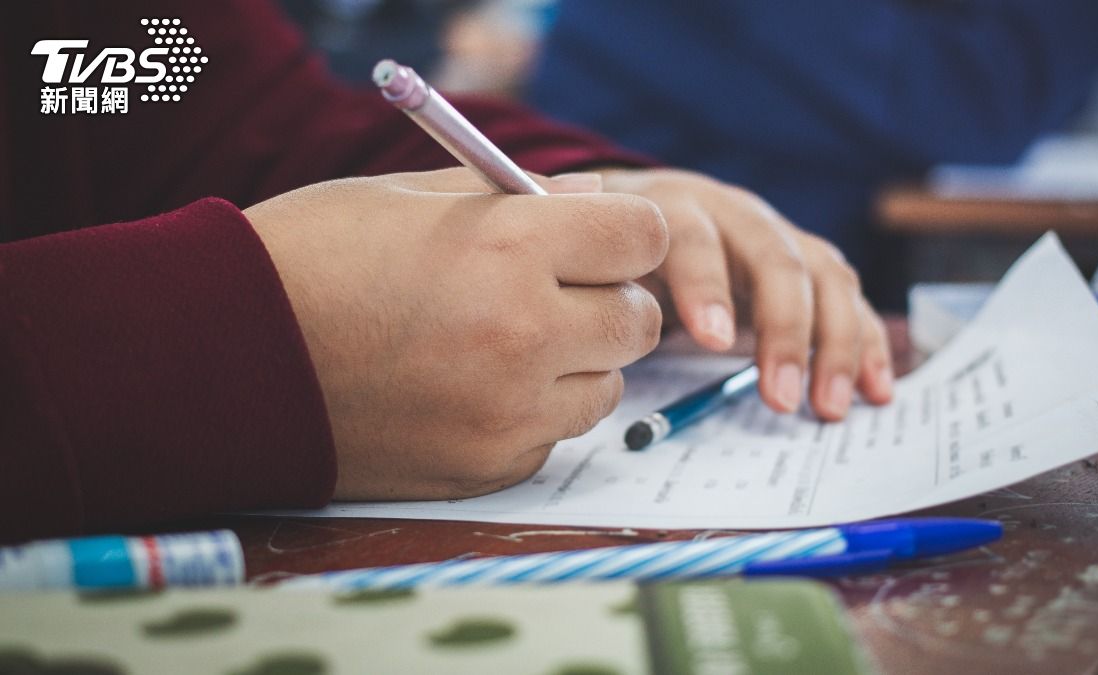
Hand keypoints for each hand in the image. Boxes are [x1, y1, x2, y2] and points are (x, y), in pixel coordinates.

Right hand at [244, 169, 666, 500]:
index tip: (605, 239)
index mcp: (508, 248)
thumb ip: (522, 196)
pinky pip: (551, 438)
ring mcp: (506, 413)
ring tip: (504, 344)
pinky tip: (469, 390)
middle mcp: (523, 335)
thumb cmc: (310, 258)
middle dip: (610, 300)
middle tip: (558, 293)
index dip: (629, 234)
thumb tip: (598, 201)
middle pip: (639, 321)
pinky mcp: (485, 468)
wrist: (221, 357)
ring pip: (605, 387)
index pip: (643, 237)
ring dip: (576, 364)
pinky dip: (531, 415)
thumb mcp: (411, 196)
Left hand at [599, 168, 892, 419]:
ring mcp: (778, 236)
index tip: (712, 342)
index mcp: (673, 208)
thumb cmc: (613, 248)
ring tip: (826, 408)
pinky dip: (867, 343)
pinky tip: (875, 391)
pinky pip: (848, 298)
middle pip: (776, 259)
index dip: (705, 286)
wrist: (643, 209)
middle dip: (785, 330)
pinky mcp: (808, 264)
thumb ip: (584, 271)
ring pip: (823, 277)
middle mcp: (735, 214)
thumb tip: (581, 309)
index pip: (694, 239)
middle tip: (780, 398)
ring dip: (836, 344)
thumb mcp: (588, 250)